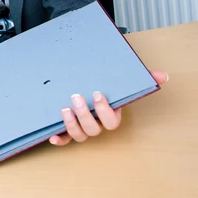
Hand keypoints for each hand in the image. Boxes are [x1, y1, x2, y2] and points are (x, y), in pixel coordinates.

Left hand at [49, 70, 168, 145]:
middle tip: (76, 96)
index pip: (112, 122)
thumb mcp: (118, 80)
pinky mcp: (67, 129)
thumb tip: (163, 76)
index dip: (105, 111)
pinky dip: (59, 140)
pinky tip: (52, 136)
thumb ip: (140, 77)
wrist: (83, 84)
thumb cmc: (103, 85)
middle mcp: (96, 124)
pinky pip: (64, 139)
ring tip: (64, 108)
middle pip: (94, 129)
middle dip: (85, 114)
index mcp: (109, 115)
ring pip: (80, 135)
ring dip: (71, 124)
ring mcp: (82, 128)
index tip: (97, 93)